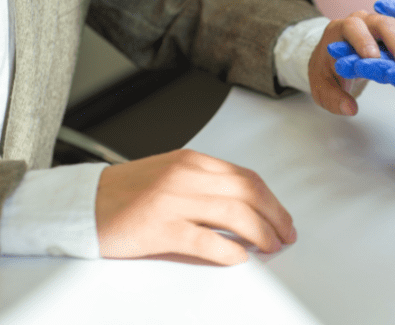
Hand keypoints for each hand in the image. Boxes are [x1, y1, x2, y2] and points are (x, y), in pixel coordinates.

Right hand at [95, 149, 295, 265]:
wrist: (82, 203)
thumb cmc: (126, 193)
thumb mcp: (171, 175)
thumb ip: (205, 184)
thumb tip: (245, 206)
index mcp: (192, 162)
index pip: (246, 177)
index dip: (272, 200)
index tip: (283, 217)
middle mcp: (186, 176)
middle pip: (248, 193)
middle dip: (275, 216)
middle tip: (285, 235)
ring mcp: (173, 201)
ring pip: (233, 213)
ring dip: (260, 233)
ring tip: (269, 247)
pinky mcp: (159, 227)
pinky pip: (205, 240)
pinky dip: (228, 250)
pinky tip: (239, 258)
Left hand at [308, 9, 394, 115]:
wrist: (338, 60)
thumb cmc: (329, 71)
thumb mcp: (322, 87)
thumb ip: (332, 98)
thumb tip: (350, 109)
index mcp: (342, 29)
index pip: (353, 28)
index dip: (363, 41)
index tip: (373, 59)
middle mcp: (366, 21)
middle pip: (384, 24)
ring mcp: (386, 23)